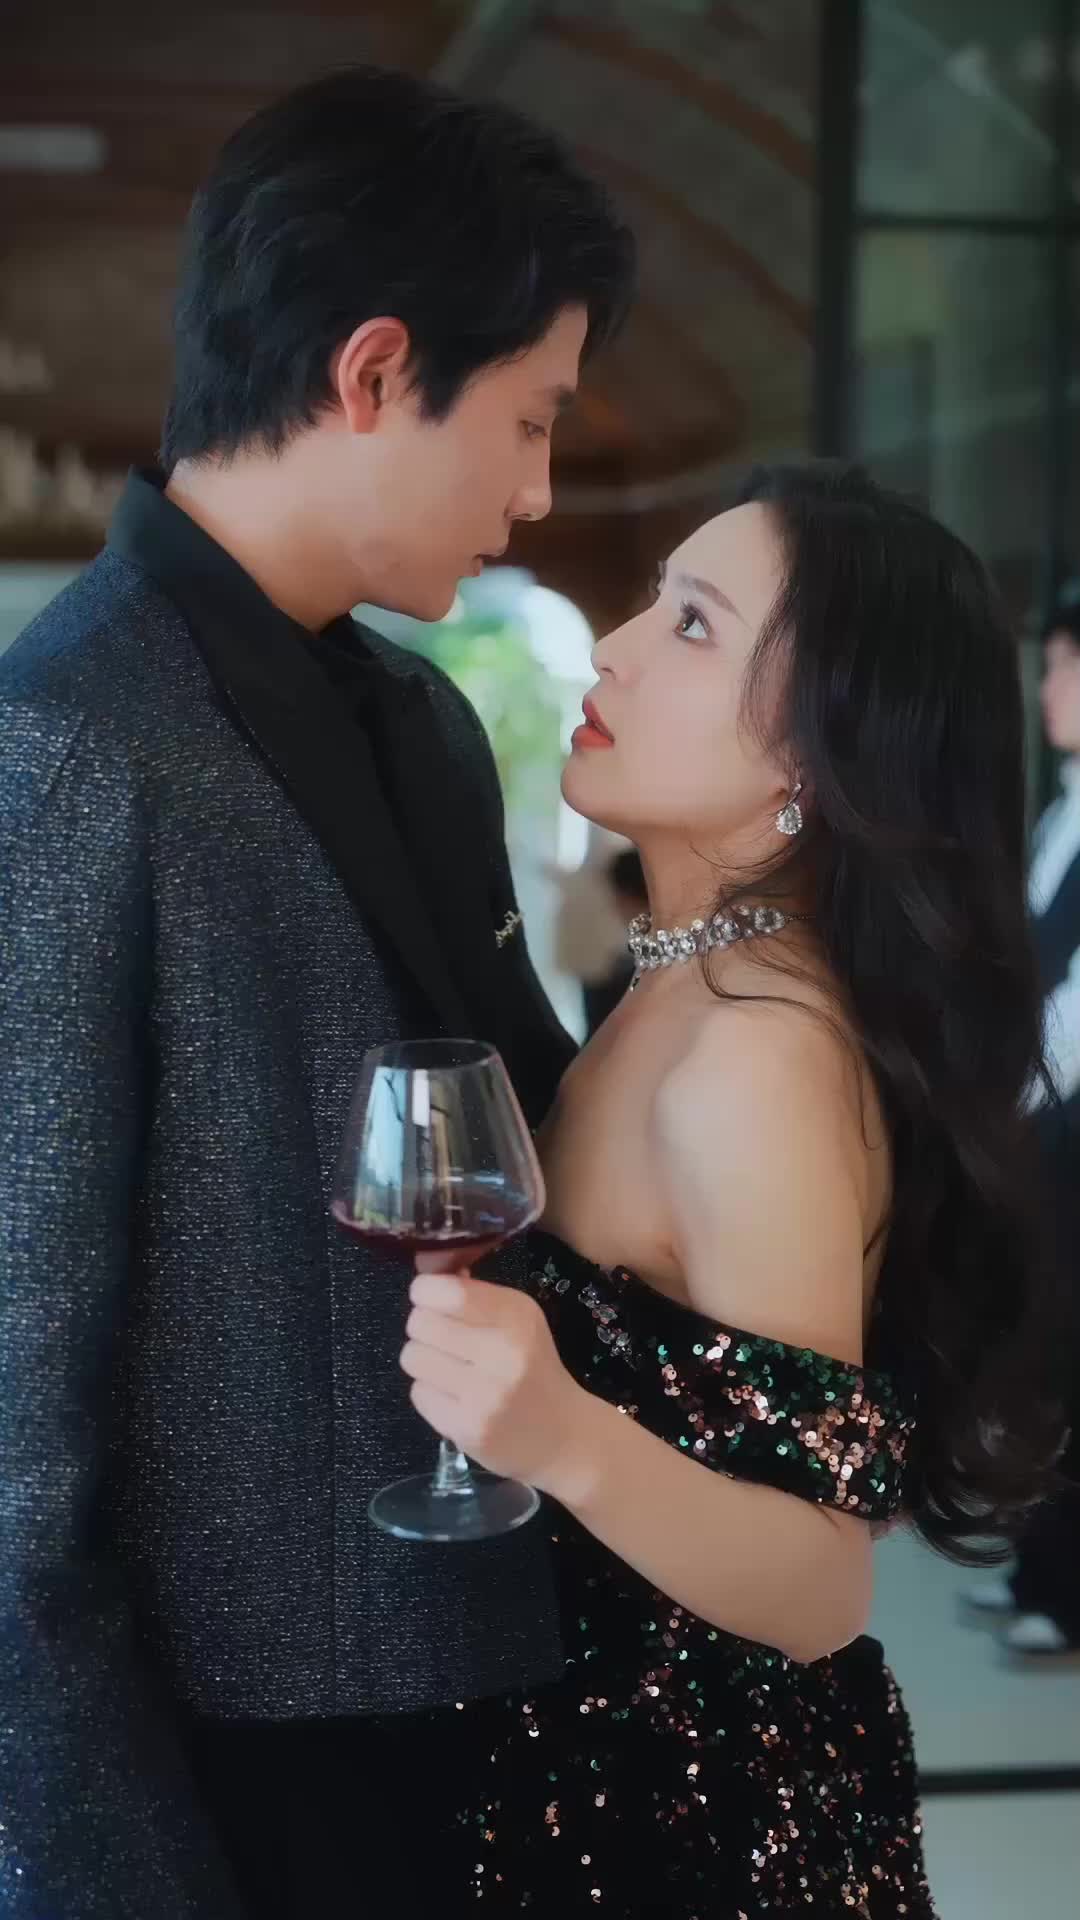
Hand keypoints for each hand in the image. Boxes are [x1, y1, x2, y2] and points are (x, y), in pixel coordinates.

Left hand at [402, 1269, 593, 1496]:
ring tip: (449, 1369)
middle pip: (420, 1322)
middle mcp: (503, 1353)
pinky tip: (454, 1397)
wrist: (563, 1437)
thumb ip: (475, 1295)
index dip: (425, 1292)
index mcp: (517, 1317)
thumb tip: (428, 1272)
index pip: (448, 1292)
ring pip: (412, 1356)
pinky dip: (430, 1392)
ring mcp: (484, 1395)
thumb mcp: (520, 1321)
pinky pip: (418, 1393)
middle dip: (424, 1327)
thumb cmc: (534, 1368)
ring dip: (423, 1360)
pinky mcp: (467, 1429)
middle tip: (443, 1339)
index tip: (430, 1299)